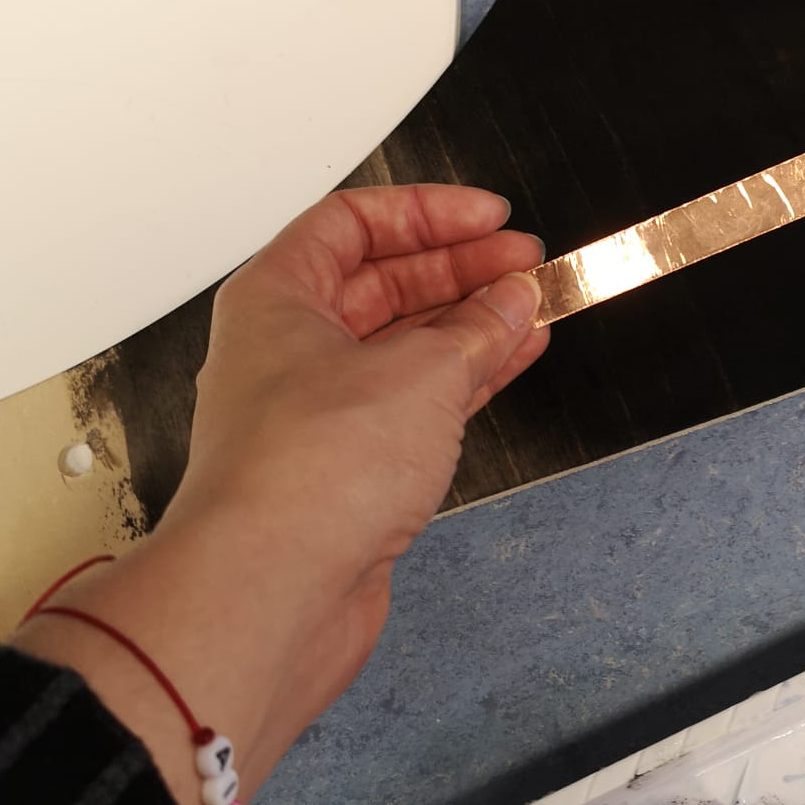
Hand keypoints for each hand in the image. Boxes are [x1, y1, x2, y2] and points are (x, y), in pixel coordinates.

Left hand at [20, 185, 546, 804]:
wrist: (272, 592)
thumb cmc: (306, 477)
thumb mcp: (420, 373)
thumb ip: (476, 328)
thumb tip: (510, 300)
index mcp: (277, 298)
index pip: (352, 223)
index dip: (427, 212)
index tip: (490, 217)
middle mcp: (287, 351)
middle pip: (381, 284)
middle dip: (459, 270)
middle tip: (524, 264)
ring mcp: (316, 414)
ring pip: (403, 347)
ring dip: (470, 326)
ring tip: (533, 308)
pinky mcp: (346, 471)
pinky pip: (412, 404)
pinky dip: (464, 380)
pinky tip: (513, 360)